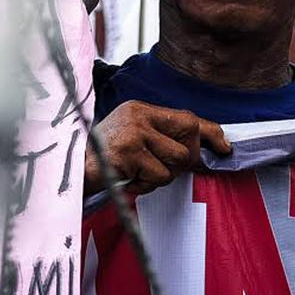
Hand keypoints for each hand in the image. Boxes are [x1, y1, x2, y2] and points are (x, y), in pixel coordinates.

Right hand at [83, 100, 231, 195]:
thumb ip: (162, 139)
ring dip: (163, 175)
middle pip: (189, 137)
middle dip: (185, 159)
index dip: (211, 132)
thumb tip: (204, 149)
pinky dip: (146, 185)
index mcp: (140, 109)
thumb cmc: (103, 159)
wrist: (69, 170)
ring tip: (139, 174)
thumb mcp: (134, 140)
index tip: (225, 147)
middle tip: (162, 169)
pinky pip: (159, 175)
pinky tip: (129, 179)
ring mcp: (134, 132)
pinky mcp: (129, 151)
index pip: (187, 117)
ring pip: (177, 159)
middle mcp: (138, 115)